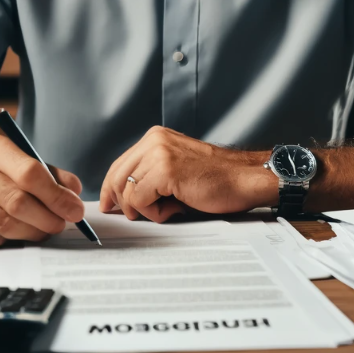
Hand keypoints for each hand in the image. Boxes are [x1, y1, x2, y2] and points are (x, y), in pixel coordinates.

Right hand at [0, 132, 84, 247]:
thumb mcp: (20, 160)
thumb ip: (50, 173)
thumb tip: (74, 191)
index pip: (29, 172)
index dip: (56, 194)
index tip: (75, 208)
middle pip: (18, 201)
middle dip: (49, 217)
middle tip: (64, 223)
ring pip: (7, 224)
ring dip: (34, 231)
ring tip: (48, 229)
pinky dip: (13, 238)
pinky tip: (20, 231)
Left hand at [99, 126, 276, 222]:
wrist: (244, 178)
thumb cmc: (216, 179)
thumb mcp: (175, 168)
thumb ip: (149, 175)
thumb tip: (121, 198)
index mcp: (155, 137)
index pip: (119, 164)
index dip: (111, 188)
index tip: (108, 204)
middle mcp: (154, 140)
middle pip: (117, 178)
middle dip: (124, 203)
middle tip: (141, 215)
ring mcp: (158, 154)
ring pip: (128, 192)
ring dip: (147, 209)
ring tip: (171, 206)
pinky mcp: (165, 170)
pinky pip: (140, 201)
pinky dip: (156, 212)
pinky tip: (177, 206)